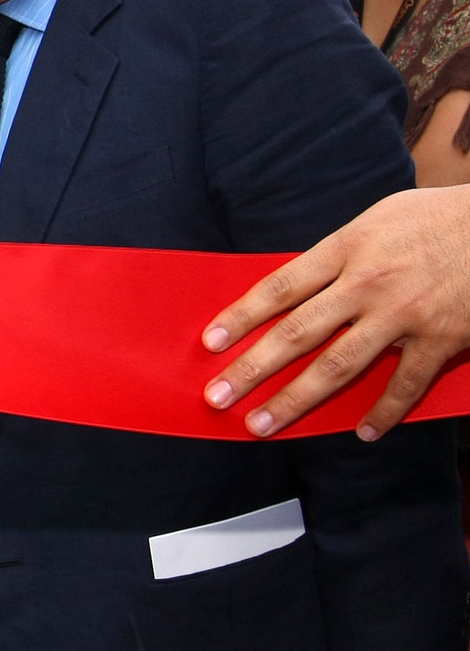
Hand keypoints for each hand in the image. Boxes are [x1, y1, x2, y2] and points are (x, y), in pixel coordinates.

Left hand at [202, 186, 469, 437]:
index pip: (280, 287)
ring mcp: (404, 315)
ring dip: (295, 399)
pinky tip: (363, 432)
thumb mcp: (376, 221)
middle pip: (297, 333)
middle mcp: (368, 283)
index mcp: (347, 248)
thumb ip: (335, 256)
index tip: (210, 342)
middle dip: (252, 369)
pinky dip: (384, 413)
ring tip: (261, 424)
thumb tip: (290, 290)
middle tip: (217, 397)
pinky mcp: (441, 338)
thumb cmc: (435, 219)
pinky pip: (405, 385)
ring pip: (338, 365)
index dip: (241, 316)